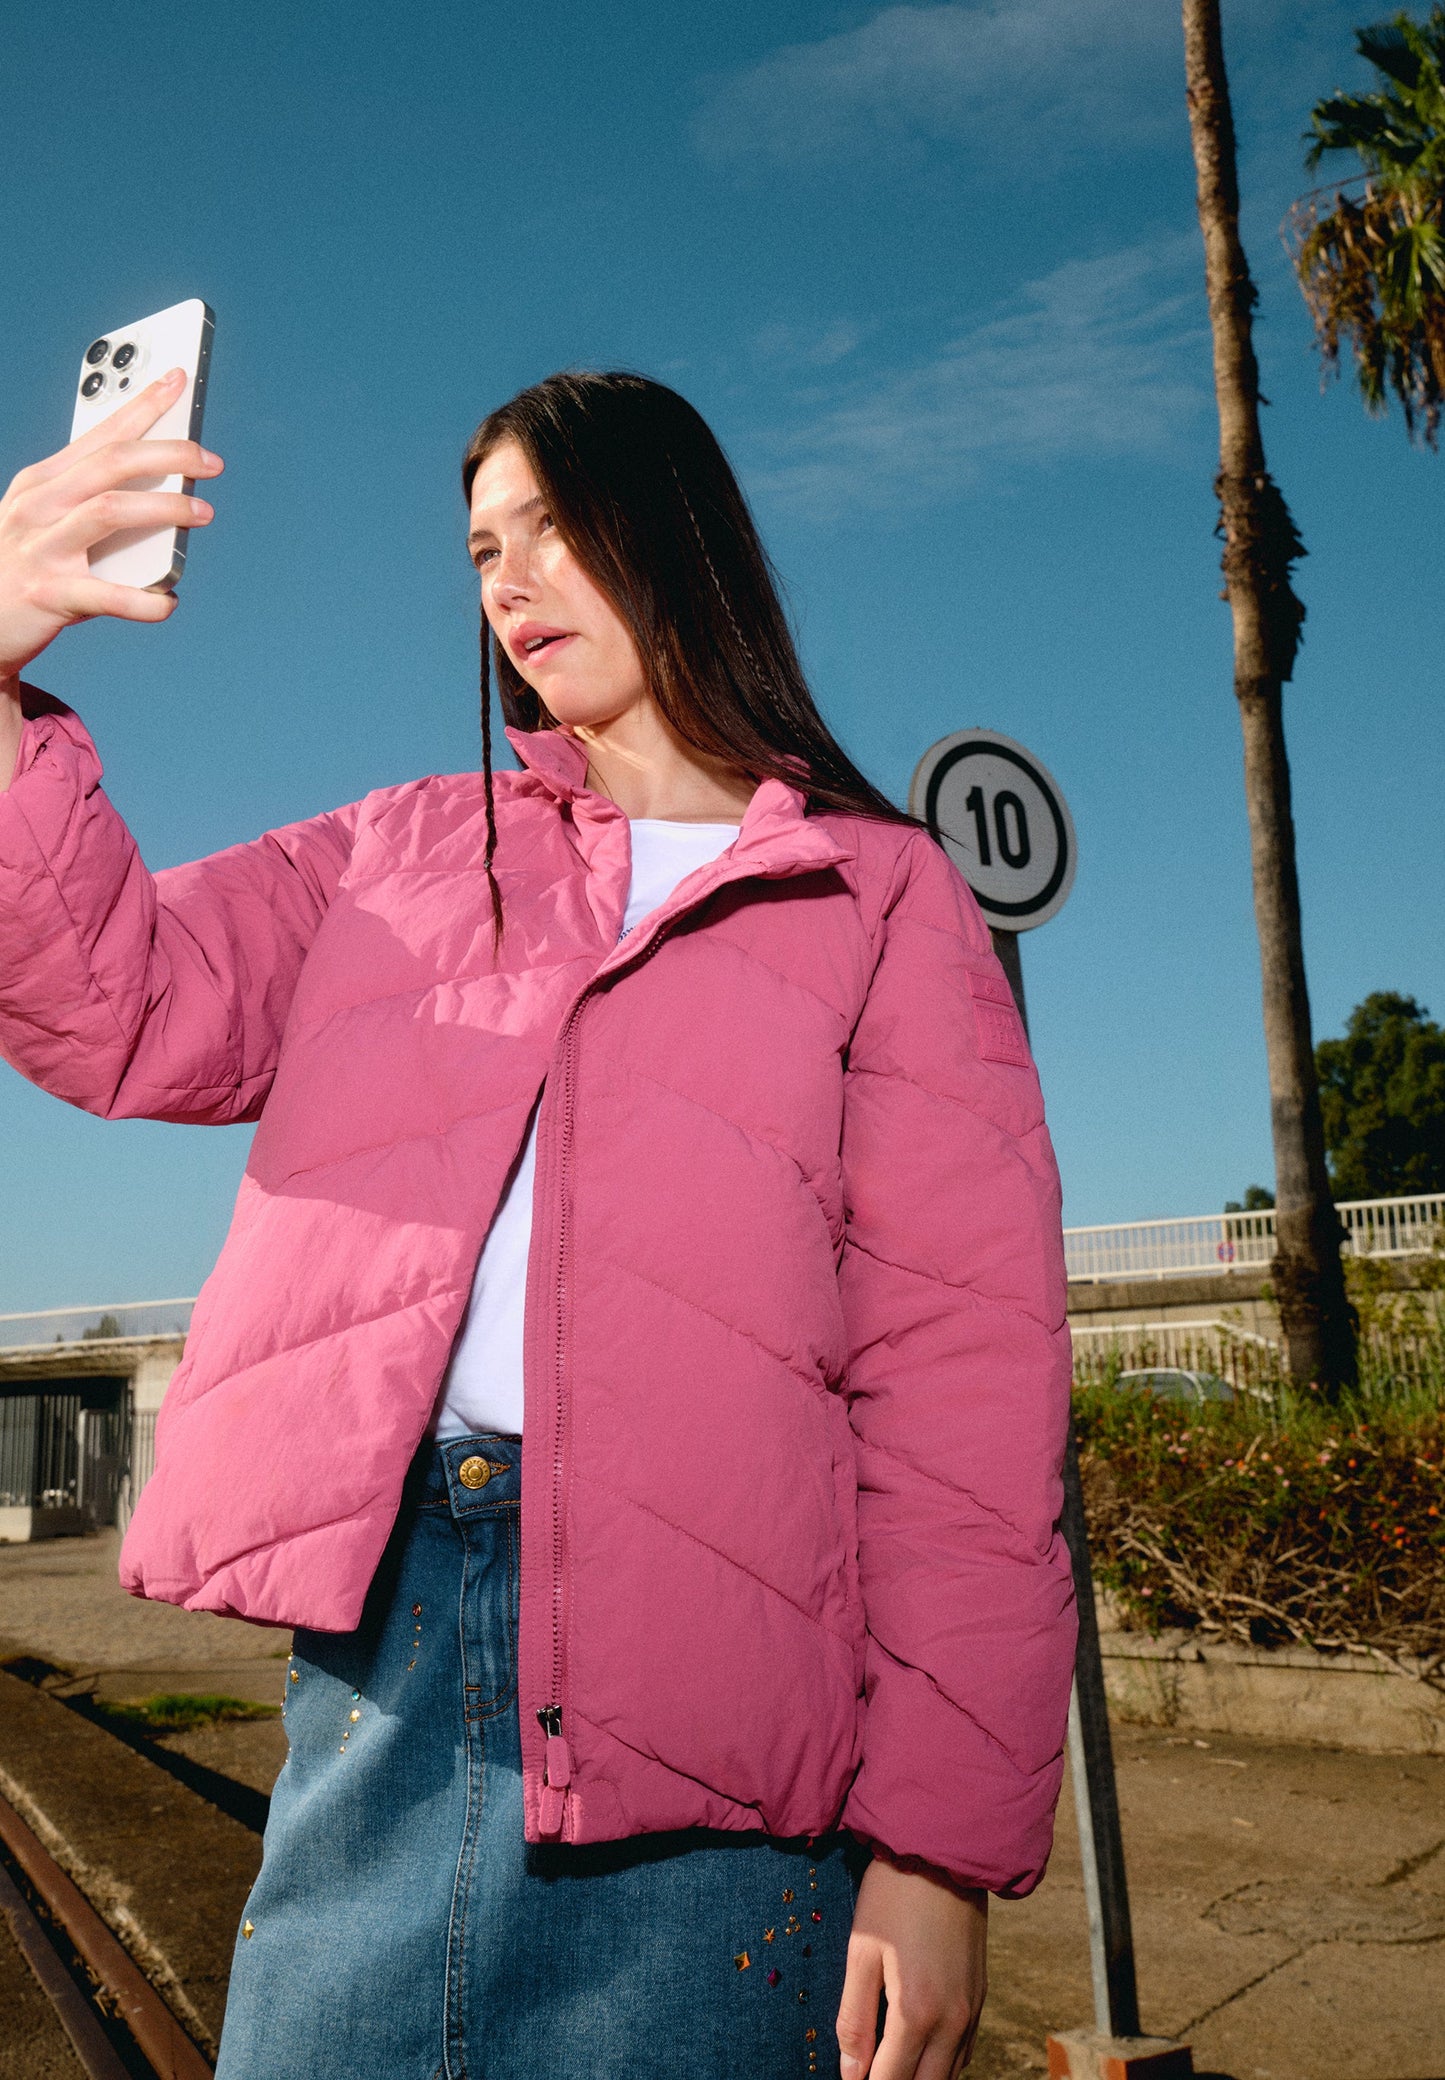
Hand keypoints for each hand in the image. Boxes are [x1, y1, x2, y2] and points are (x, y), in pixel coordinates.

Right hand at [0, 369, 222, 787]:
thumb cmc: (25, 567)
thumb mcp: (50, 523)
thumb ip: (97, 505)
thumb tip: (168, 496)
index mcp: (43, 482)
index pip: (99, 433)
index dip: (142, 405)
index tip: (181, 380)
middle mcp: (39, 505)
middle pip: (110, 463)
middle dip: (166, 454)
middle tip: (211, 461)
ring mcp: (41, 548)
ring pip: (108, 511)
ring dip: (163, 509)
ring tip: (203, 513)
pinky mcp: (47, 594)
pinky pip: (104, 595)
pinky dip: (142, 599)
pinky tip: (169, 601)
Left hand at [836, 1853, 987, 2078]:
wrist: (944, 1849)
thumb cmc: (893, 1896)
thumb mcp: (861, 1953)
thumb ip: (854, 2020)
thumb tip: (849, 2074)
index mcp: (917, 2012)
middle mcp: (953, 2020)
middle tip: (867, 2074)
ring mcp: (972, 2008)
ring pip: (949, 2074)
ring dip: (919, 2078)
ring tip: (887, 2065)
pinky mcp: (980, 1994)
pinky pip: (964, 2050)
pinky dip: (941, 2063)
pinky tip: (919, 2052)